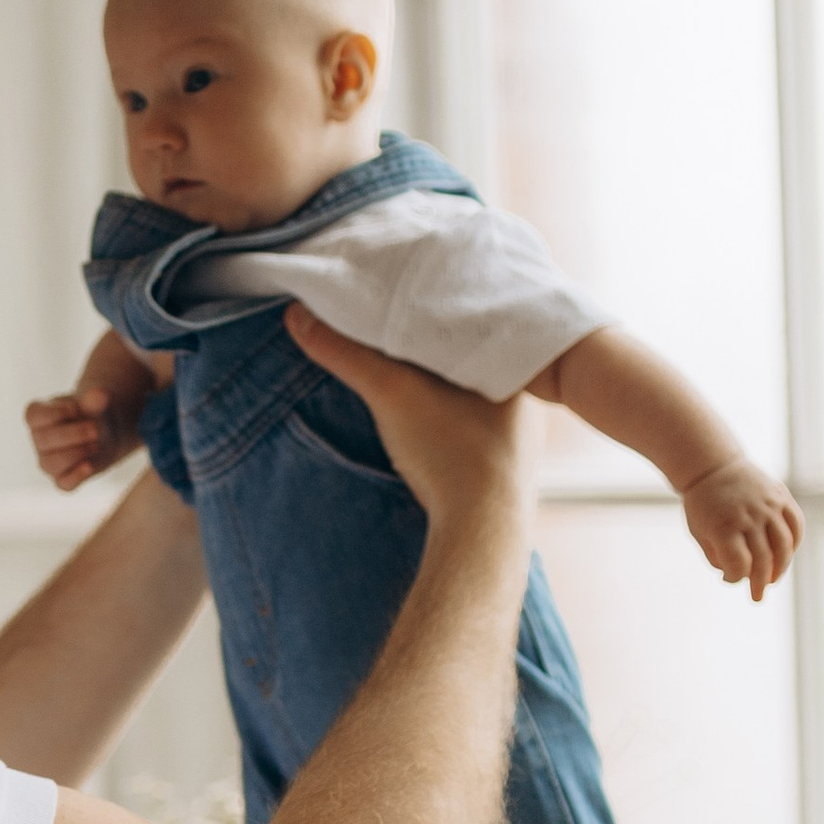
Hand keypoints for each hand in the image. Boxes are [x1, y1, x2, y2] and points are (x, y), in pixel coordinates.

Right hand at [25, 382, 144, 491]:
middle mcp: (38, 440)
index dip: (54, 413)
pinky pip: (63, 484)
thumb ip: (95, 399)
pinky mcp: (62, 478)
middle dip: (72, 434)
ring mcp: (48, 461)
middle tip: (95, 429)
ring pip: (51, 464)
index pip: (34, 416)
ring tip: (96, 444)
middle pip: (44, 440)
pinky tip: (90, 466)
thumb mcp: (92, 402)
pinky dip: (76, 476)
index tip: (75, 409)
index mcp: (38, 417)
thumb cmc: (88, 413)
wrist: (101, 433)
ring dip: (75, 454)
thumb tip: (101, 394)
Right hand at [285, 304, 533, 540]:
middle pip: (472, 351)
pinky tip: (430, 409)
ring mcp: (518, 431)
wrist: (481, 531)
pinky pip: (473, 418)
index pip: (475, 315)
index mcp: (515, 360)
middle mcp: (526, 393)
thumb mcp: (391, 392)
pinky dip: (449, 408)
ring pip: (474, 387)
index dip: (442, 303)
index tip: (413, 291)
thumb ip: (346, 353)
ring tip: (411, 359)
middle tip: (405, 319)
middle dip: (439, 339)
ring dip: (444, 376)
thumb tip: (298, 316)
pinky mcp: (503, 460)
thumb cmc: (453, 454)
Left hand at [682, 456, 801, 600]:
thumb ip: (718, 557)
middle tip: (757, 597)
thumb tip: (741, 577)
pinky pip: (796, 525)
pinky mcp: (781, 496)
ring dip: (781, 567)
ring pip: (784, 544)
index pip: (739, 563)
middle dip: (759, 583)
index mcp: (724, 525)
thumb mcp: (700, 533)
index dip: (735, 577)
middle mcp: (749, 515)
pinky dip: (794, 544)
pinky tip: (785, 556)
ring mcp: (768, 504)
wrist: (714, 467)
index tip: (729, 578)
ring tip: (772, 580)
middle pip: (763, 558)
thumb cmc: (704, 506)